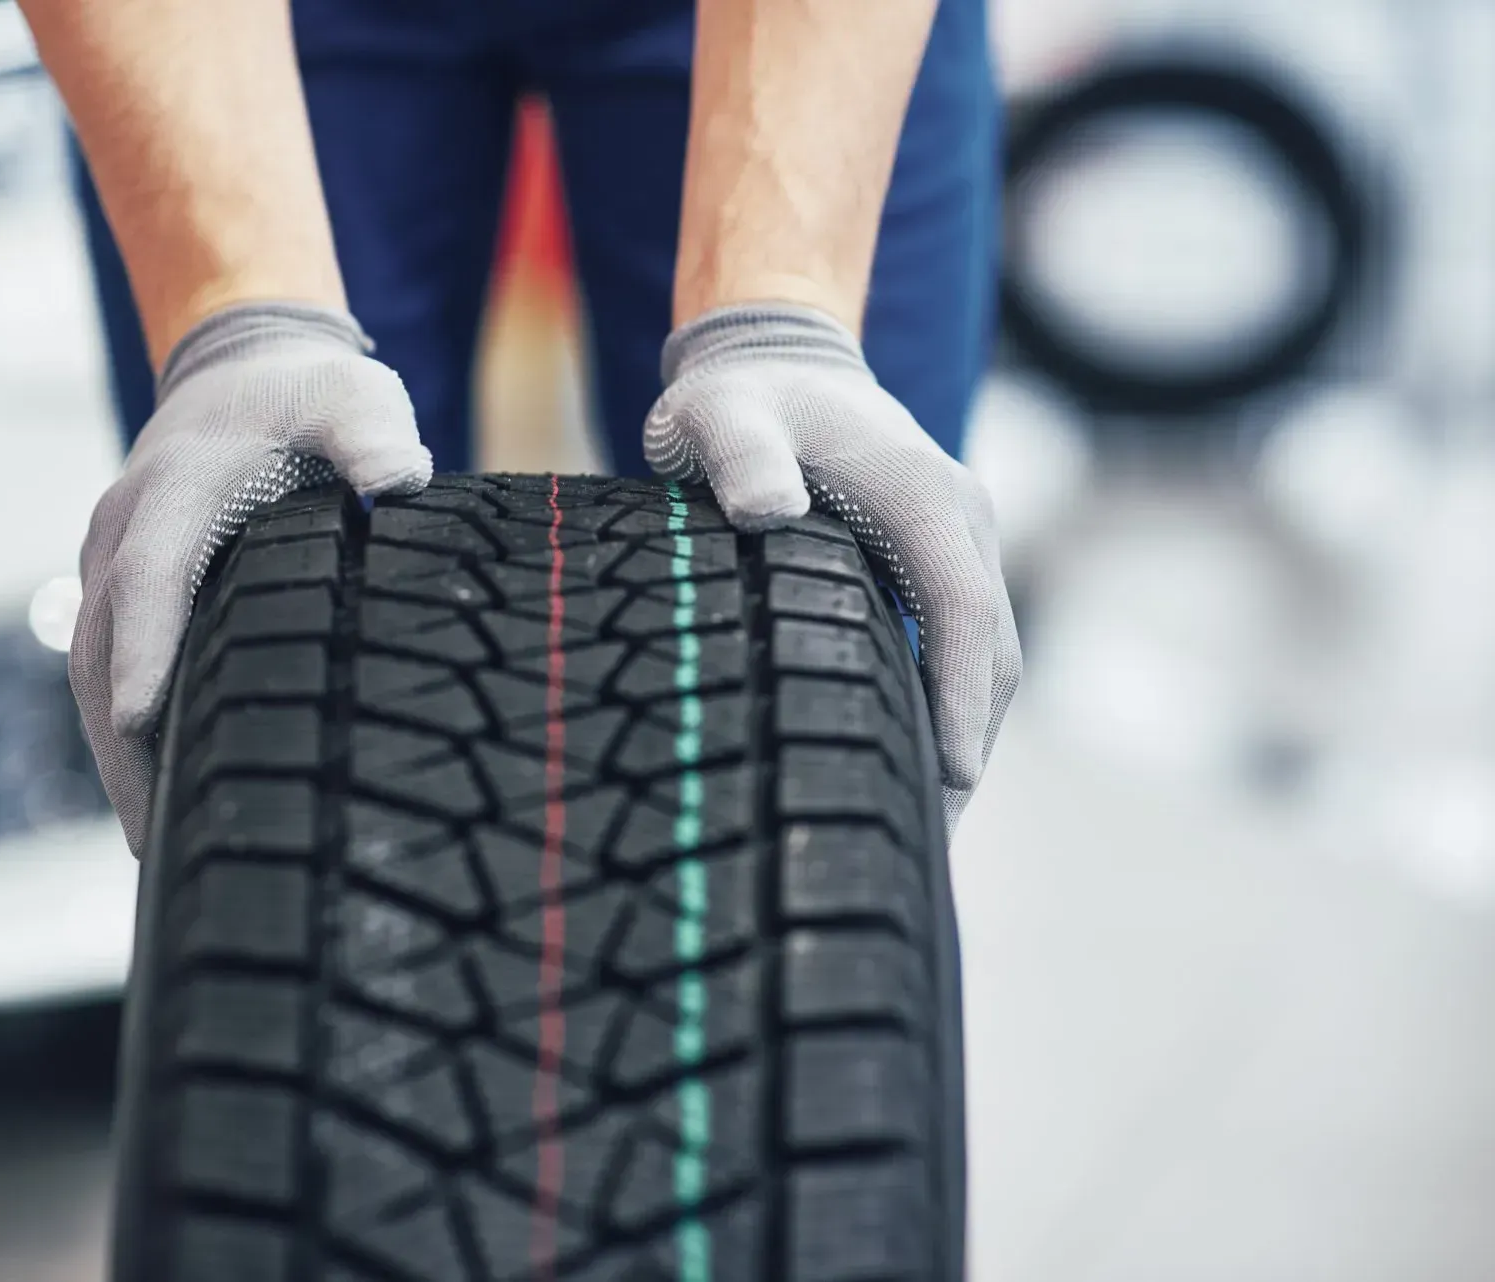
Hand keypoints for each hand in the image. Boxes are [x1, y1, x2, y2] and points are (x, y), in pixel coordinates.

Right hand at [72, 302, 431, 853]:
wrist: (242, 371)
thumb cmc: (307, 396)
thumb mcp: (353, 397)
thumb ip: (373, 434)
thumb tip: (402, 480)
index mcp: (177, 489)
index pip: (150, 576)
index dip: (146, 648)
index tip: (143, 721)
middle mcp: (124, 530)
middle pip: (104, 646)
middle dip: (120, 742)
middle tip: (155, 839)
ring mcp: (111, 561)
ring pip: (93, 668)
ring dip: (115, 752)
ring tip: (155, 844)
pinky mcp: (119, 587)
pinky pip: (106, 666)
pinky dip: (120, 729)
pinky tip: (157, 793)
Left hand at [645, 303, 1019, 829]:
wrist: (774, 355)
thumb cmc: (740, 398)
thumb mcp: (722, 416)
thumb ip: (740, 456)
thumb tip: (767, 512)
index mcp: (924, 495)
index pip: (965, 611)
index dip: (963, 700)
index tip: (954, 779)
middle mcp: (958, 518)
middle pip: (990, 650)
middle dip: (970, 744)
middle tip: (929, 842)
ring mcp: (954, 538)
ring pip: (983, 653)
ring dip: (966, 732)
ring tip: (923, 825)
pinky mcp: (934, 557)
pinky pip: (959, 641)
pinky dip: (949, 702)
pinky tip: (910, 760)